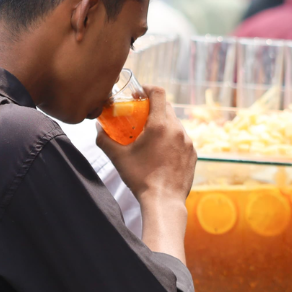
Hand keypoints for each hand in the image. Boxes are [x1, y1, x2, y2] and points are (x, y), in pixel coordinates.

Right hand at [97, 86, 195, 262]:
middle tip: (140, 116)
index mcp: (160, 125)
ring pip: (175, 124)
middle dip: (153, 108)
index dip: (147, 89)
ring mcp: (188, 142)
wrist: (164, 201)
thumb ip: (105, 139)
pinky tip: (161, 152)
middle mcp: (177, 130)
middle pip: (167, 107)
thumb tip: (98, 128)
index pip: (158, 93)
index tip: (138, 94)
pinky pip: (182, 139)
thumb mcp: (118, 157)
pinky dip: (171, 139)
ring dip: (163, 124)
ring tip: (150, 136)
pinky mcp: (193, 154)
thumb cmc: (140, 178)